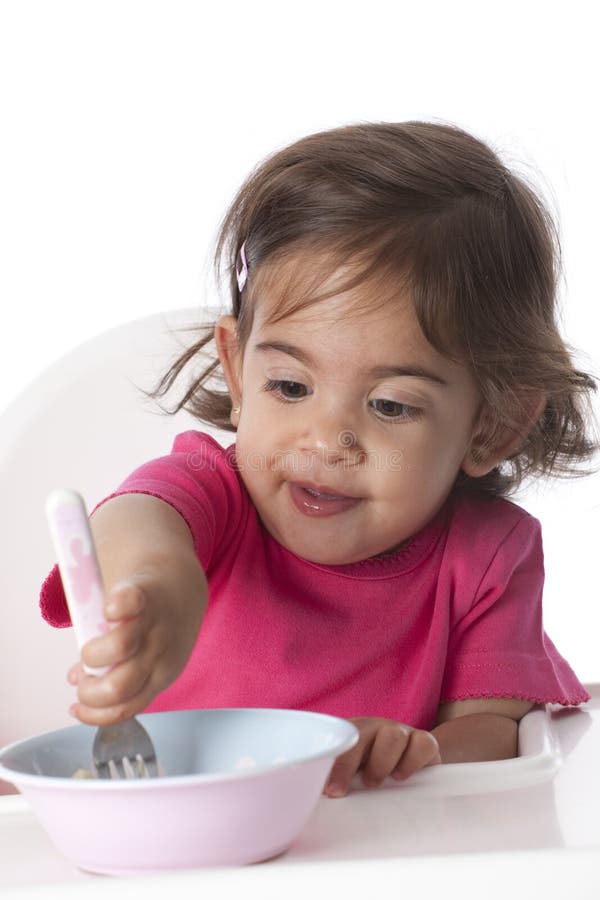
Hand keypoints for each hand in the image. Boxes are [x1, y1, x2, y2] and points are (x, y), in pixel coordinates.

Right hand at [67, 574, 201, 725]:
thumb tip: (76, 680)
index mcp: (159, 676)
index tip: (76, 708)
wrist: (182, 585)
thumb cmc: (157, 627)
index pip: (126, 708)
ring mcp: (152, 624)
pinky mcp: (145, 594)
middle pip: (119, 686)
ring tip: (90, 648)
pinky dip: (115, 608)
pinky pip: (129, 603)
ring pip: (120, 648)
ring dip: (93, 654)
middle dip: (90, 690)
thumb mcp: (145, 657)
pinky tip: (108, 612)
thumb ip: (114, 672)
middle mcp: (158, 654)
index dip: (95, 713)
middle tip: (83, 677)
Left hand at [324, 717, 440, 797]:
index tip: (331, 791)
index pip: (338, 740)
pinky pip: (424, 743)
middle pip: (361, 734)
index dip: (334, 763)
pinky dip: (413, 760)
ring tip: (374, 782)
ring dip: (382, 761)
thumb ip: (337, 783)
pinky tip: (402, 776)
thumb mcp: (351, 774)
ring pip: (393, 735)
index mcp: (351, 734)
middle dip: (349, 763)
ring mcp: (400, 732)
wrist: (410, 759)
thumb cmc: (370, 772)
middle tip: (344, 790)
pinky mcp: (424, 742)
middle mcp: (374, 729)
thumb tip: (314, 805)